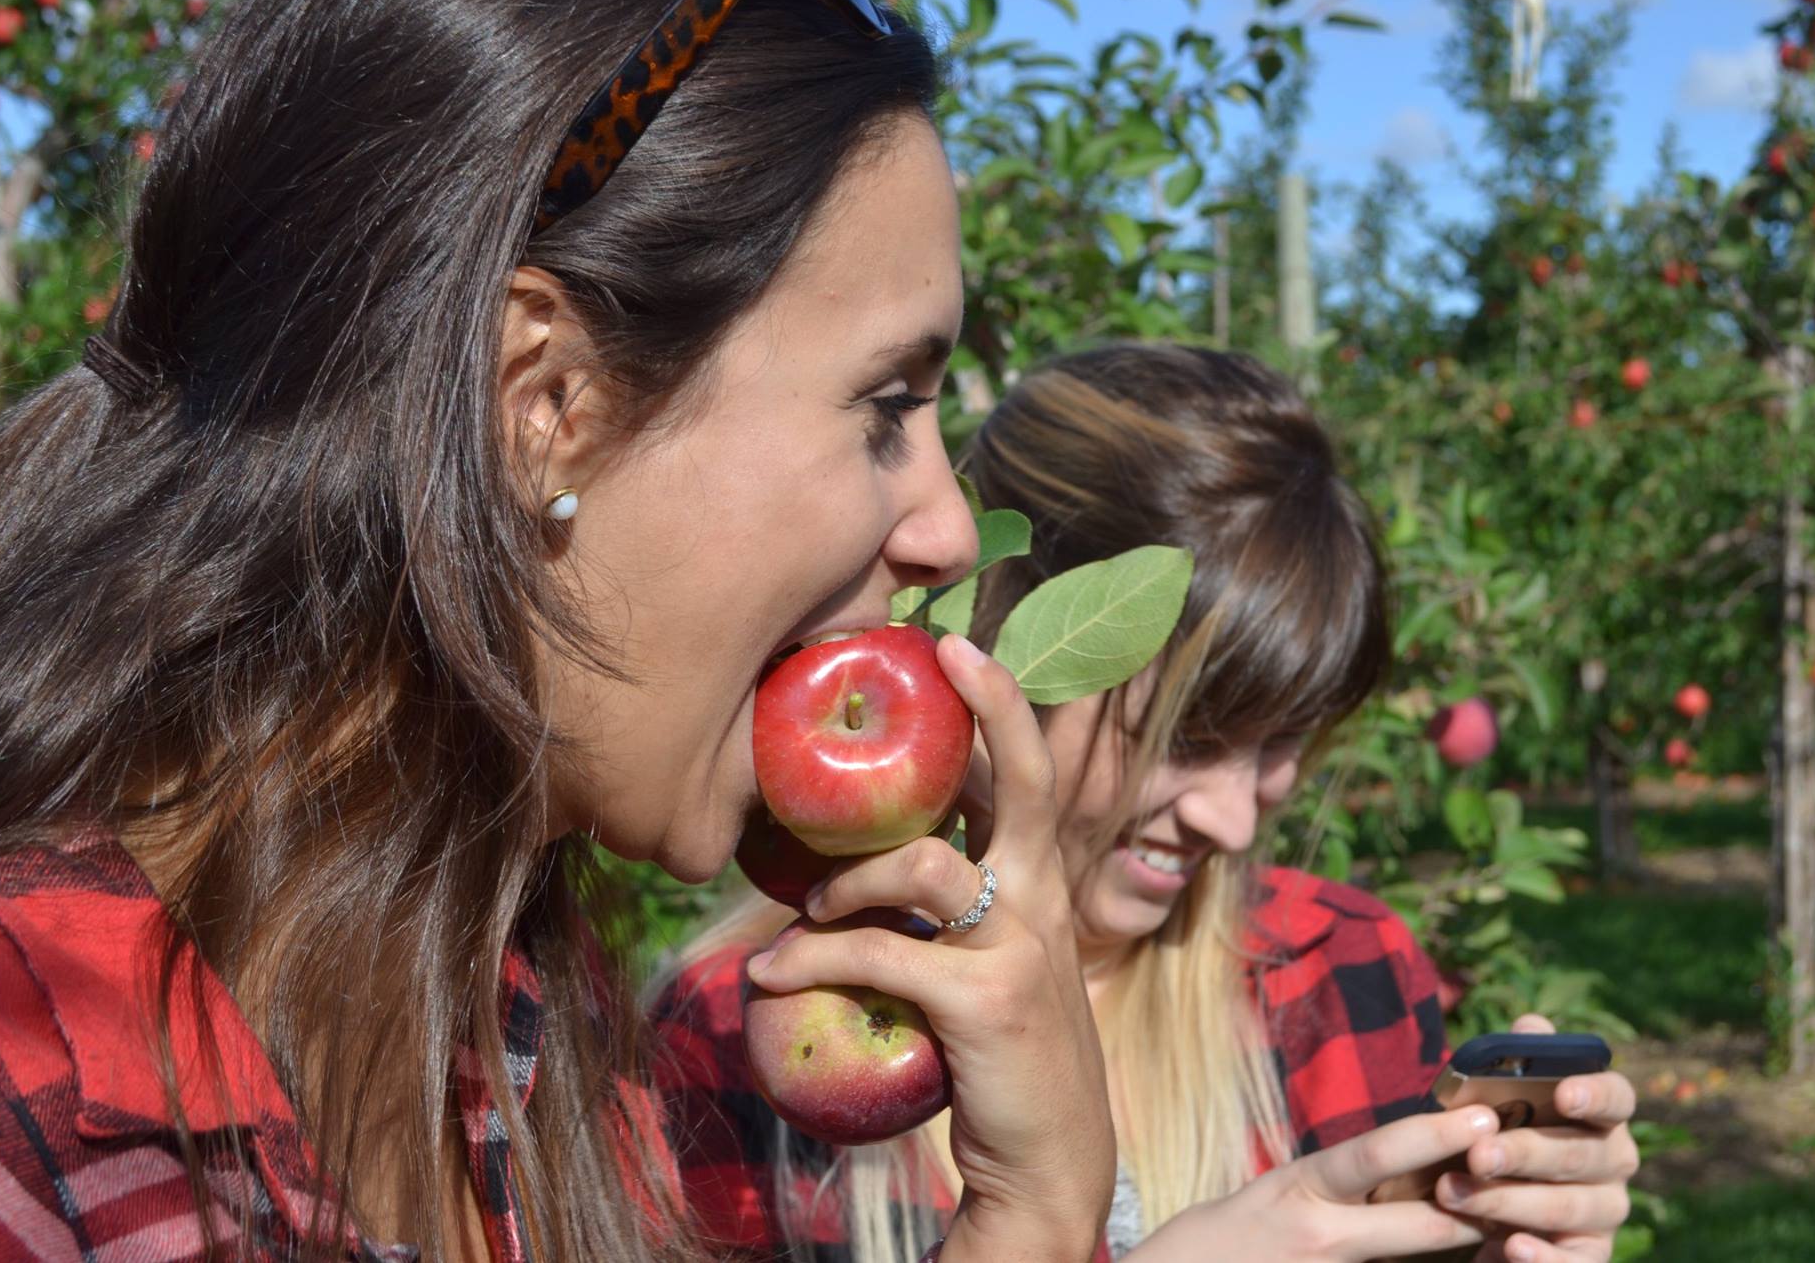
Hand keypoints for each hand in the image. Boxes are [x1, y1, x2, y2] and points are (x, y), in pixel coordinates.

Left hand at [745, 632, 1112, 1262]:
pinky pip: (877, 954)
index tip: (963, 649)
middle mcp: (1043, 901)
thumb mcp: (993, 972)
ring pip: (921, 865)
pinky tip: (767, 975)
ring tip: (806, 913)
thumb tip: (858, 871)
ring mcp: (1020, 947)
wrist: (1048, 1165)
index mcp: (1044, 888)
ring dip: (846, 880)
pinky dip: (810, 959)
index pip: (1037, 781)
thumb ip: (949, 918)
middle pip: (1027, 781)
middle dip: (994, 706)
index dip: (1007, 708)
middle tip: (951, 650)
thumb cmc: (1005, 1062)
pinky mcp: (986, 999)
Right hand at [1129, 1105, 1500, 1260]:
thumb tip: (1407, 1165)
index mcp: (1302, 1188)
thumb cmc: (1226, 1237)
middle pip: (1412, 1222)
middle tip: (1523, 1179)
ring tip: (1514, 1231)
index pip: (1374, 1156)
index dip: (1431, 1137)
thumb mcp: (1279, 1192)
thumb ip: (1337, 1184)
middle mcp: (1317, 1234)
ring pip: (1409, 1258)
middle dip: (1472, 1202)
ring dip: (1461, 1247)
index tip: (1481, 1116)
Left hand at [1439, 1016, 1640, 1262]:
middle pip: (1581, 1155)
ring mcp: (1604, 1212)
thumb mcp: (1498, 1097)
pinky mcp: (1589, 1255)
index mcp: (1601, 1114)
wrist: (1484, 1198)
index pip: (1617, 1097)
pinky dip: (1544, 1258)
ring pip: (1567, 1207)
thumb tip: (1531, 1025)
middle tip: (1477, 1154)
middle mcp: (1614, 1162)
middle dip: (1527, 1154)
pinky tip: (1510, 1248)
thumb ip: (1517, 1062)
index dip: (1595, 1093)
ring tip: (1455, 1195)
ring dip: (1509, 1202)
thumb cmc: (1497, 1132)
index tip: (1564, 1093)